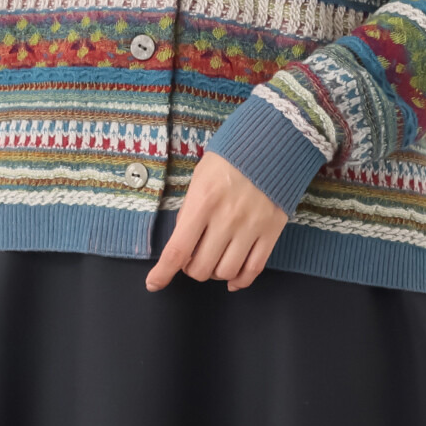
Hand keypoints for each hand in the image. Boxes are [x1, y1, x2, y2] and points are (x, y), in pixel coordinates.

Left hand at [145, 150, 287, 292]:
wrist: (271, 143)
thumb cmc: (230, 158)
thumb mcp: (199, 178)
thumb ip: (189, 211)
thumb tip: (182, 244)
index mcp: (203, 201)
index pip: (178, 250)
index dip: (163, 273)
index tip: (154, 283)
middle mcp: (227, 218)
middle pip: (202, 267)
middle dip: (191, 269)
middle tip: (192, 259)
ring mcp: (251, 226)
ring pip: (226, 272)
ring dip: (214, 273)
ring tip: (213, 260)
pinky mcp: (272, 231)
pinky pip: (254, 269)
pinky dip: (240, 280)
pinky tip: (232, 279)